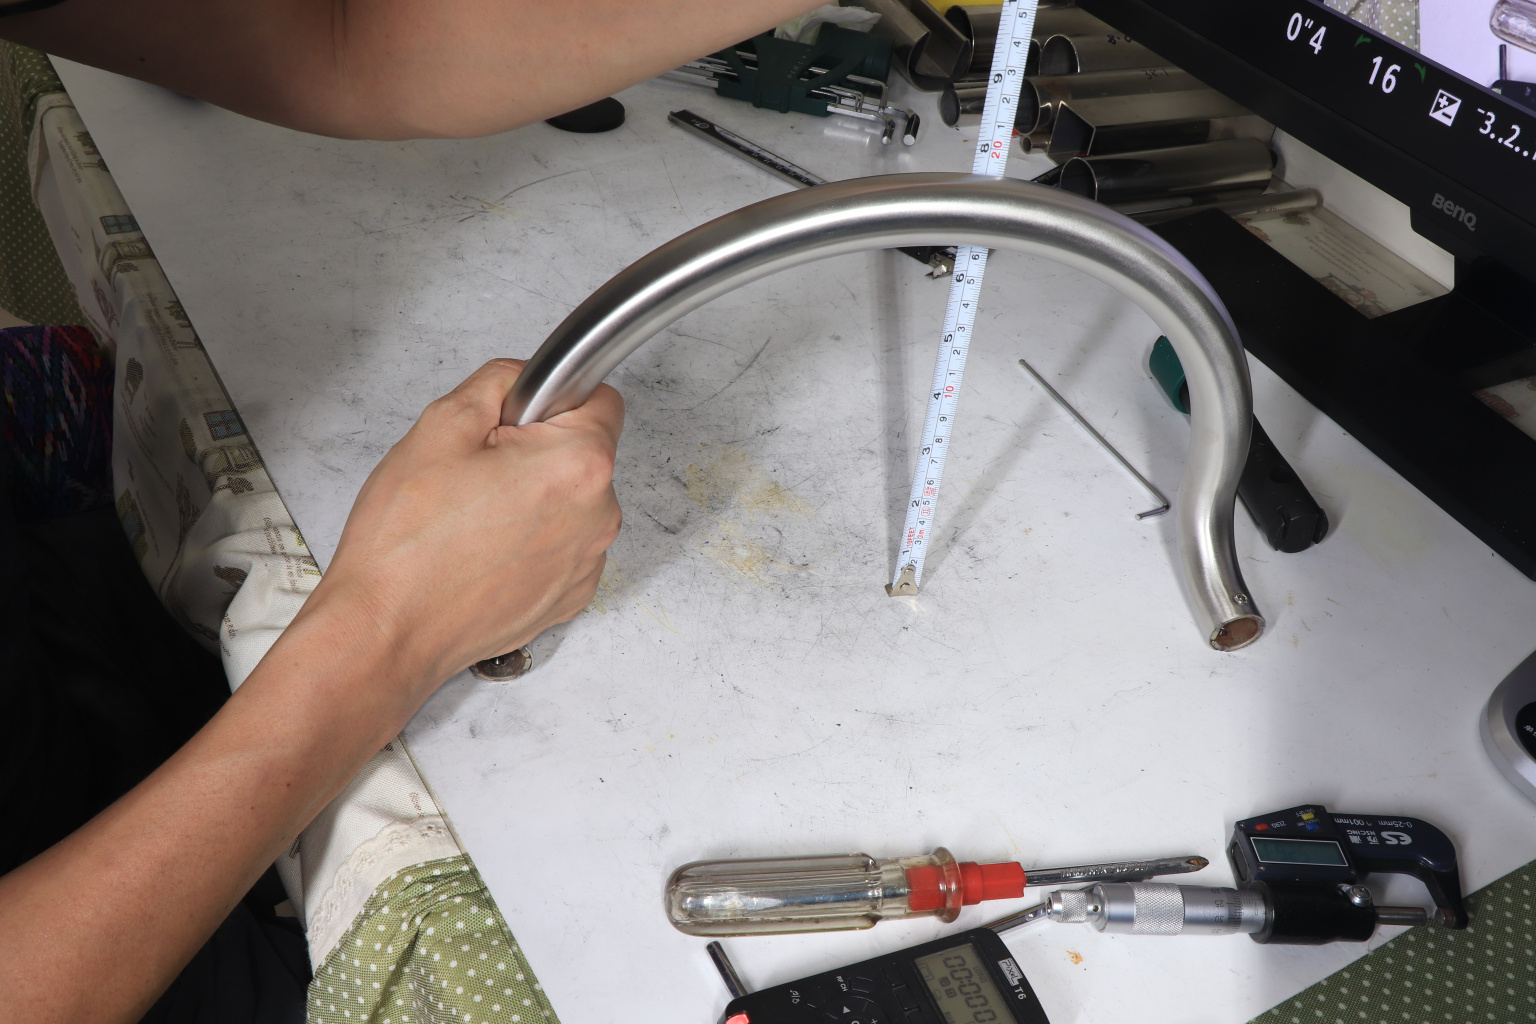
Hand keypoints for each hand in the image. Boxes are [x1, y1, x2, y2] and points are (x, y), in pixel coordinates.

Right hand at [312, 358, 623, 695]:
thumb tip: (525, 381)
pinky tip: (484, 550)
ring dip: (537, 498)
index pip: (601, 399)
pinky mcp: (570, 596)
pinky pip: (562, 546)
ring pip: (573, 502)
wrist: (389, 630)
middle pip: (585, 453)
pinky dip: (533, 542)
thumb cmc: (409, 543)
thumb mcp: (443, 424)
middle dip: (540, 450)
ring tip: (474, 517)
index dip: (552, 399)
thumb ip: (500, 382)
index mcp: (580, 464)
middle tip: (478, 471)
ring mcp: (587, 562)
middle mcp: (599, 516)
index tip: (517, 417)